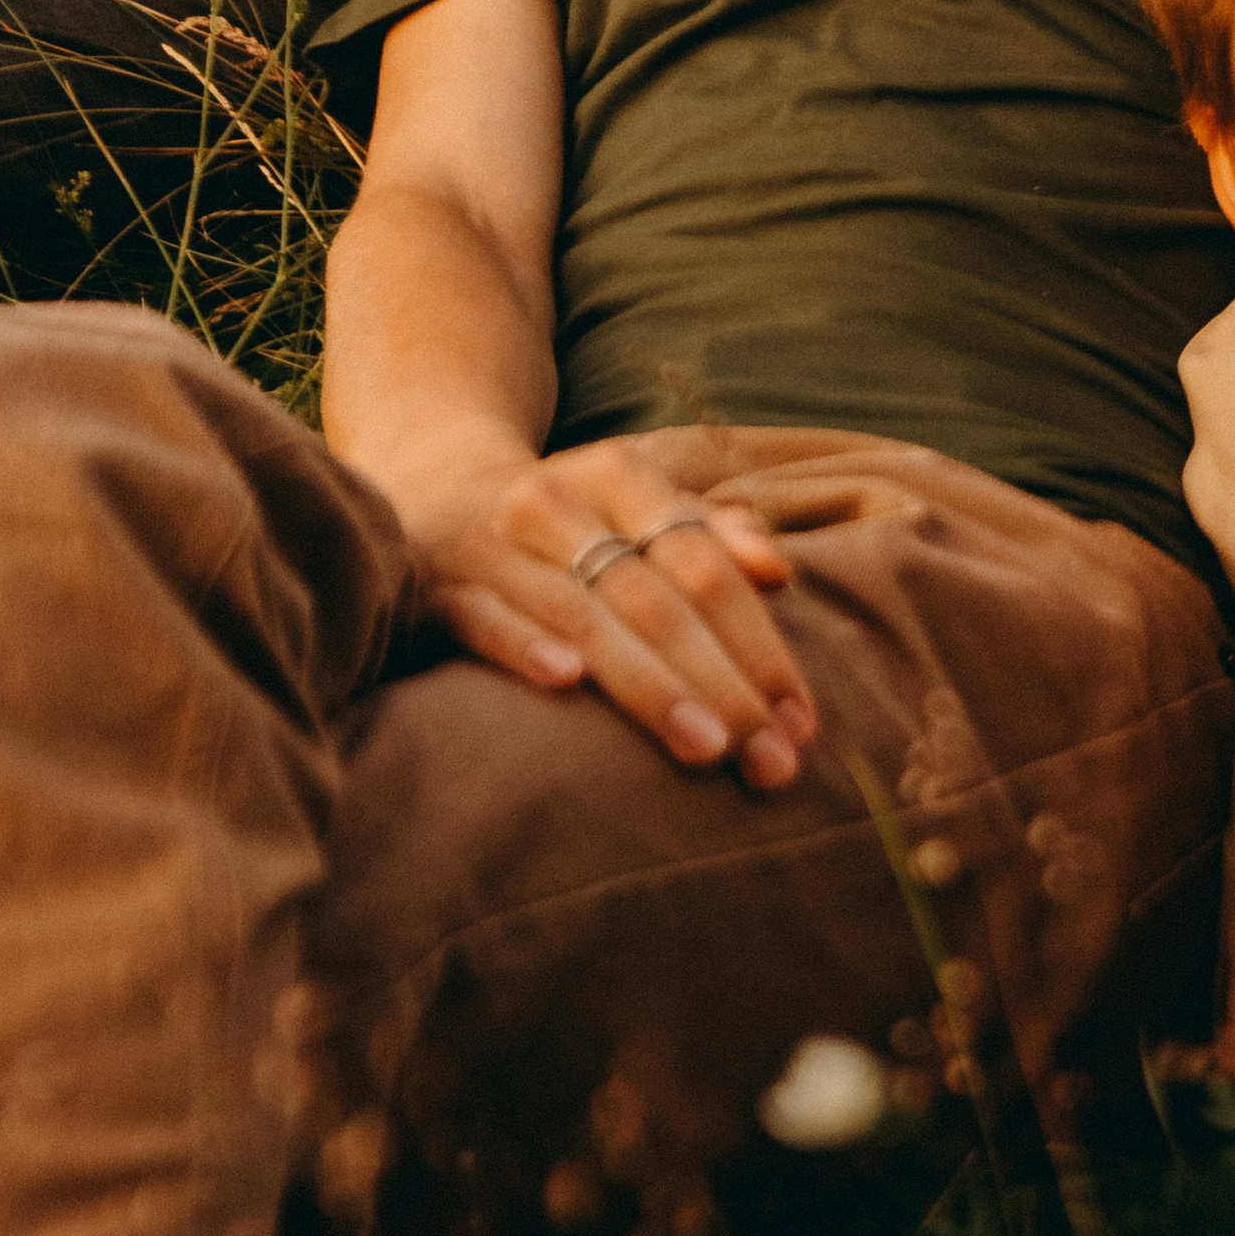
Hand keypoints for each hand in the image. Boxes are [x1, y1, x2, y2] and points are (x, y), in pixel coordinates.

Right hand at [414, 430, 817, 789]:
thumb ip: (707, 536)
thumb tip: (779, 572)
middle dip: (723, 681)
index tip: (802, 720)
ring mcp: (491, 544)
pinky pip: (483, 618)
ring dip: (649, 685)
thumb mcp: (633, 508)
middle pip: (655, 596)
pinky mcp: (436, 589)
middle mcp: (555, 501)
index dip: (760, 641)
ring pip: (584, 615)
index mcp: (616, 476)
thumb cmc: (566, 522)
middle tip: (772, 759)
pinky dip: (525, 645)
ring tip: (706, 746)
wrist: (432, 493)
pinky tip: (566, 682)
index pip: (703, 562)